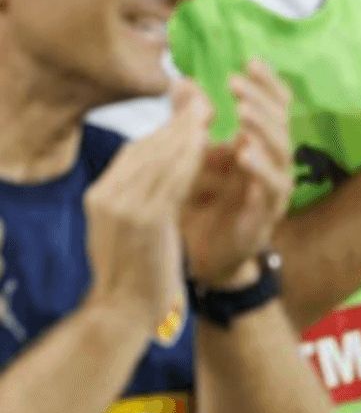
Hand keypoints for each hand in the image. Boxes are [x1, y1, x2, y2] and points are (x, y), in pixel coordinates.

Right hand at [85, 81, 211, 331]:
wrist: (122, 311)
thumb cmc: (133, 265)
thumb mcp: (129, 220)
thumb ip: (142, 187)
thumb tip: (165, 153)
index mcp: (101, 193)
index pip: (136, 149)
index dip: (166, 127)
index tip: (190, 111)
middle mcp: (107, 195)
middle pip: (147, 146)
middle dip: (178, 122)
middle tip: (204, 101)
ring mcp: (123, 207)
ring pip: (160, 158)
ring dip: (187, 132)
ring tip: (209, 112)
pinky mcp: (145, 220)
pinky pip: (172, 180)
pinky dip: (189, 158)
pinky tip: (207, 143)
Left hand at [181, 61, 294, 288]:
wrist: (199, 259)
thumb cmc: (199, 205)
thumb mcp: (191, 158)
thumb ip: (190, 122)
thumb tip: (182, 81)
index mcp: (259, 144)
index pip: (274, 105)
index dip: (267, 83)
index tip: (250, 60)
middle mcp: (273, 162)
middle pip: (281, 121)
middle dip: (261, 99)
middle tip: (235, 83)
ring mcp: (274, 187)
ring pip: (282, 149)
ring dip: (262, 127)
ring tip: (240, 111)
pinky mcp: (268, 213)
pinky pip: (273, 185)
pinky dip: (260, 167)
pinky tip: (243, 153)